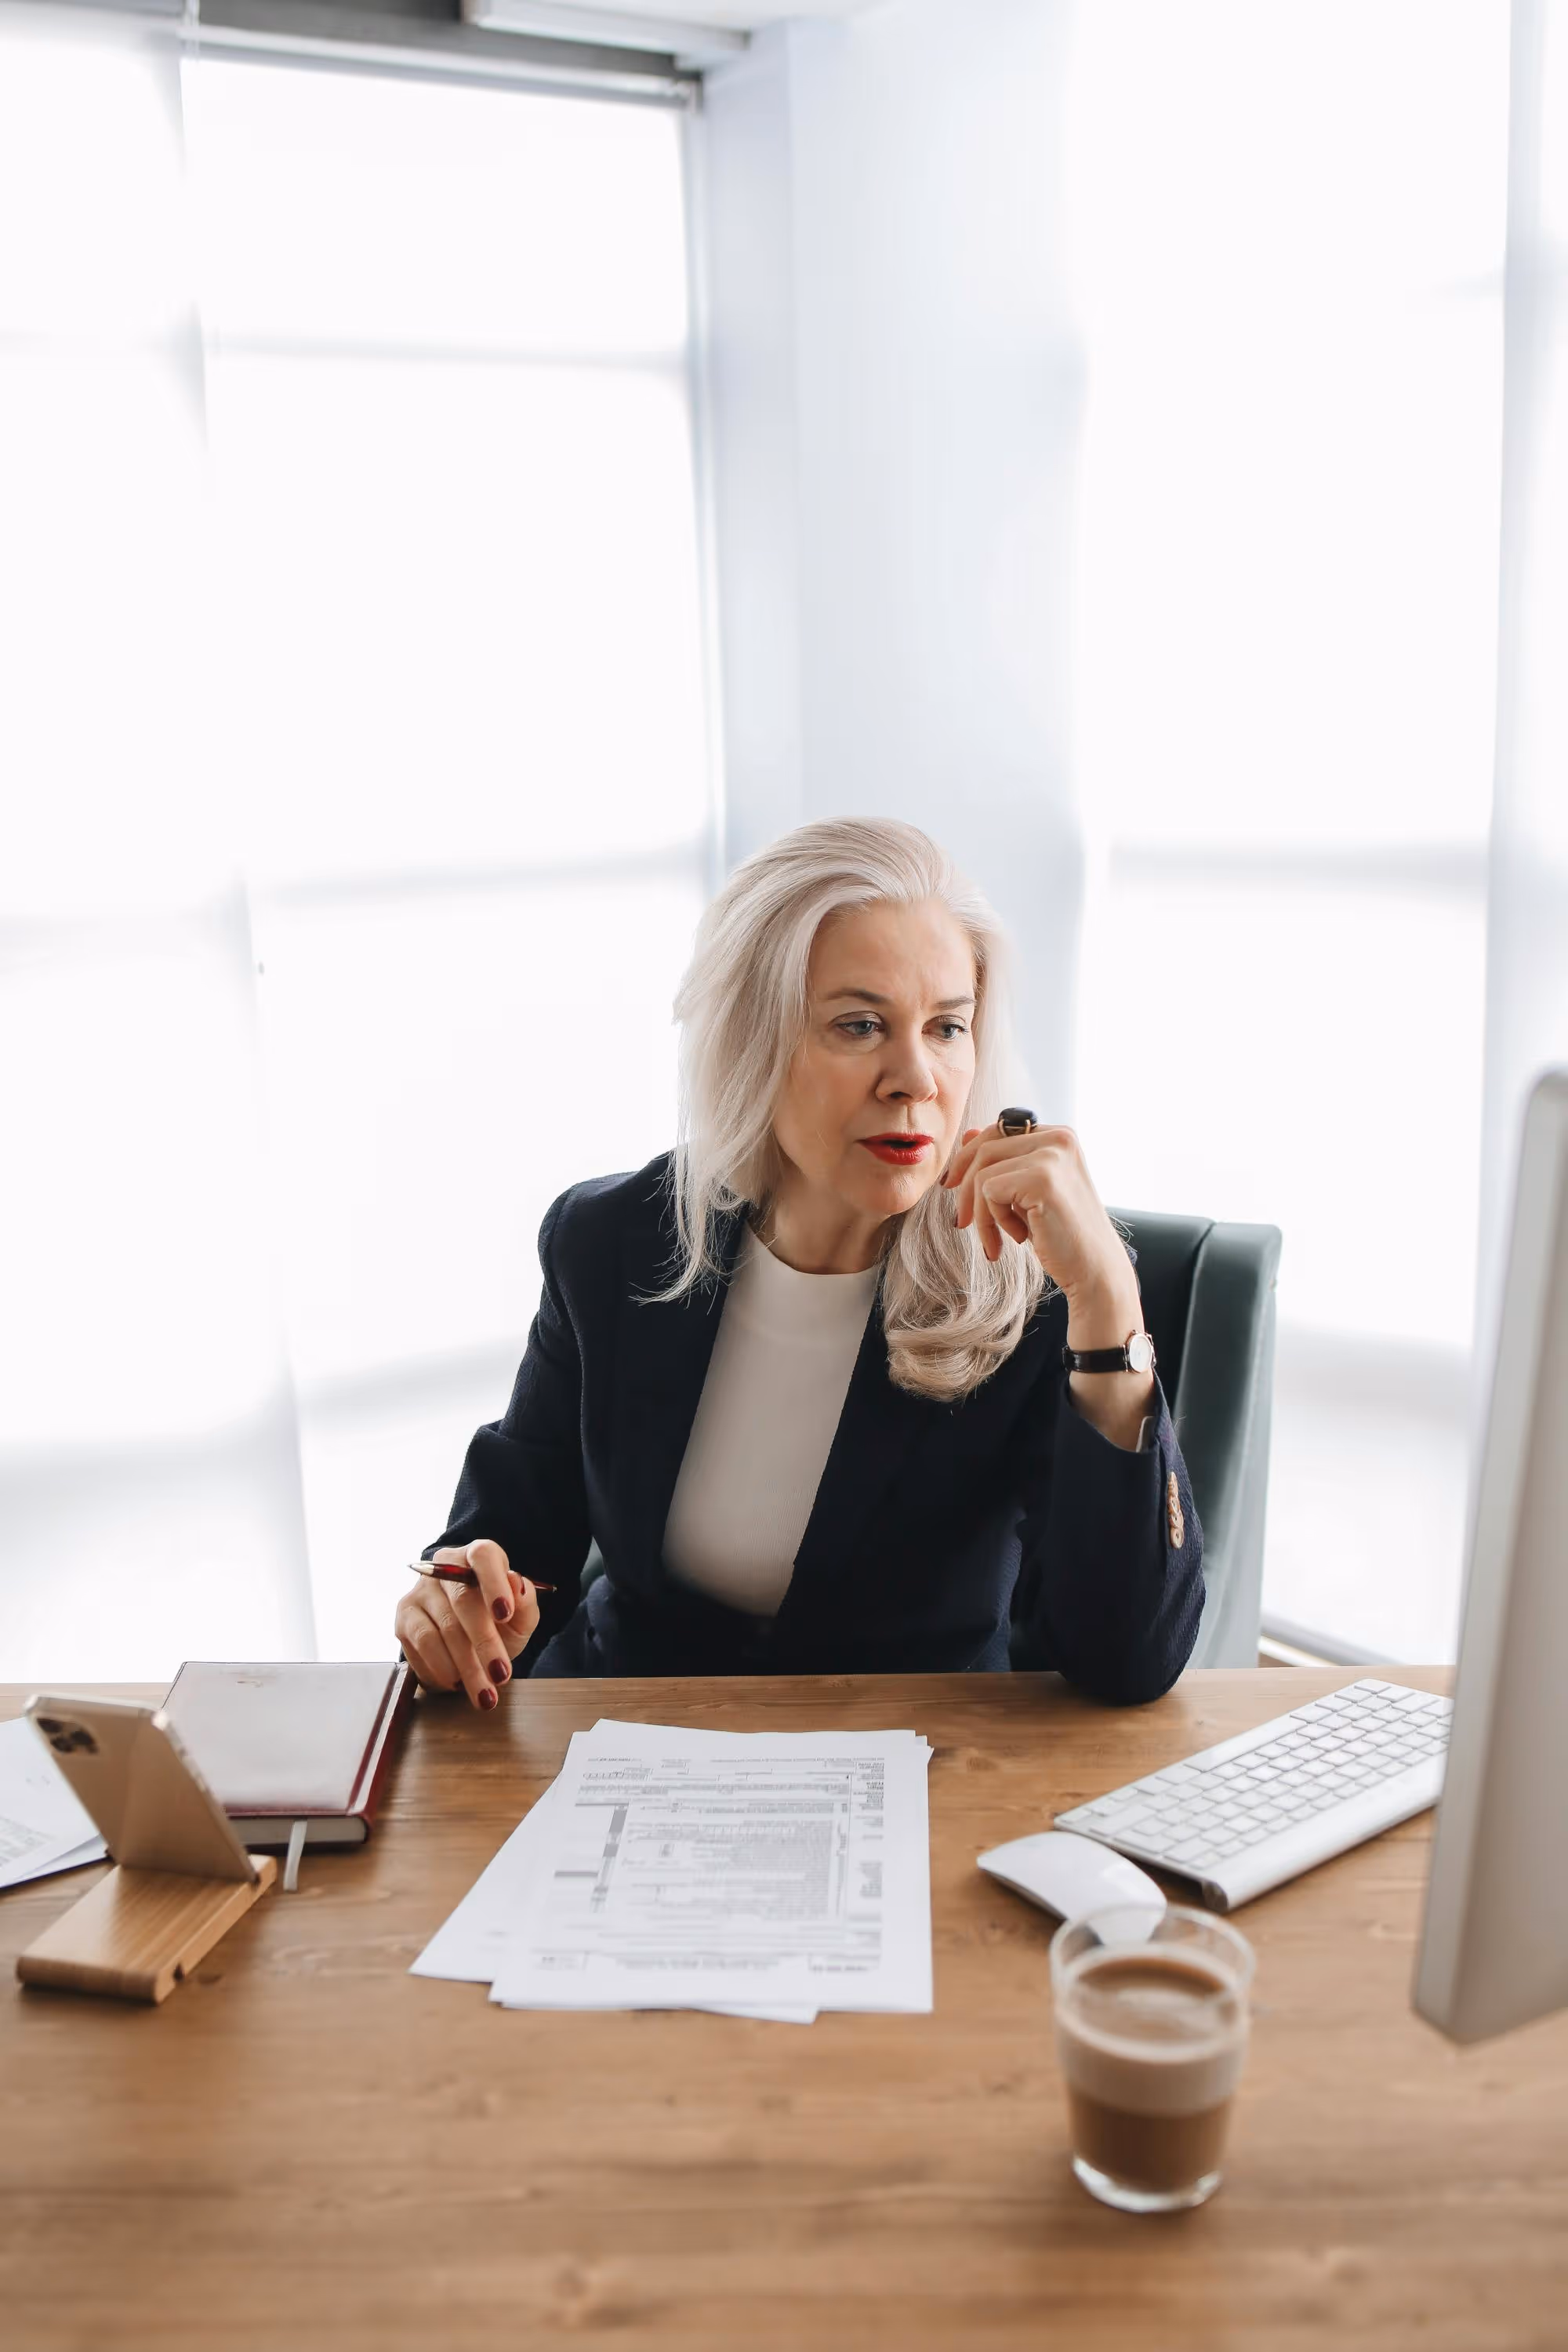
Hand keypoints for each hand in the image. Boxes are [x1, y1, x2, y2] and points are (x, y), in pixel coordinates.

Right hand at [393, 1538, 540, 1711]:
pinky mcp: (404, 1617)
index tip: (505, 1614)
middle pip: (463, 1600)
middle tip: (501, 1674)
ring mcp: (421, 1591)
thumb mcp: (521, 1617)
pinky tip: (457, 1682)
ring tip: (484, 1692)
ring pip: (442, 1628)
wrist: (469, 1642)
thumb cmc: (499, 1623)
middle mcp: (445, 1566)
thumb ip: (525, 1602)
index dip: (493, 1583)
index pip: (483, 1556)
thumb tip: (517, 1583)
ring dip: (465, 1666)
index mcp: (479, 1556)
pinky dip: (441, 1667)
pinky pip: (421, 1644)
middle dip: (485, 1642)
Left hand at [942, 1122, 1136, 1309]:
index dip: (969, 1159)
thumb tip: (966, 1135)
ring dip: (982, 1213)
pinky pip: (989, 1191)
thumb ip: (1004, 1162)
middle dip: (965, 1188)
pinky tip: (1020, 1237)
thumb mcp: (1028, 1192)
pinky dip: (994, 1220)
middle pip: (985, 1148)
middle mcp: (1058, 1138)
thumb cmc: (1063, 1235)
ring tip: (998, 1239)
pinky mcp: (1041, 1179)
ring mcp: (1051, 1155)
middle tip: (961, 1222)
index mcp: (1059, 1136)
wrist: (1095, 1270)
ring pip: (982, 1173)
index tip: (954, 1187)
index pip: (998, 1131)